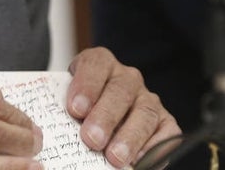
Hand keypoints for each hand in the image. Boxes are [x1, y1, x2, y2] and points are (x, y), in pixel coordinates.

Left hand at [65, 47, 180, 167]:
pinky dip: (156, 148)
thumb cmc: (81, 111)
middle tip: (92, 139)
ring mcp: (147, 99)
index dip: (86, 84)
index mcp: (101, 65)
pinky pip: (167, 132)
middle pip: (120, 91)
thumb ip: (66, 112)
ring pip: (144, 112)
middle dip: (105, 116)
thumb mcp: (70, 103)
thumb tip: (57, 131)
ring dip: (130, 136)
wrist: (100, 116)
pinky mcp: (164, 121)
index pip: (95, 64)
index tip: (75, 108)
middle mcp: (127, 78)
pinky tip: (141, 162)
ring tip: (115, 157)